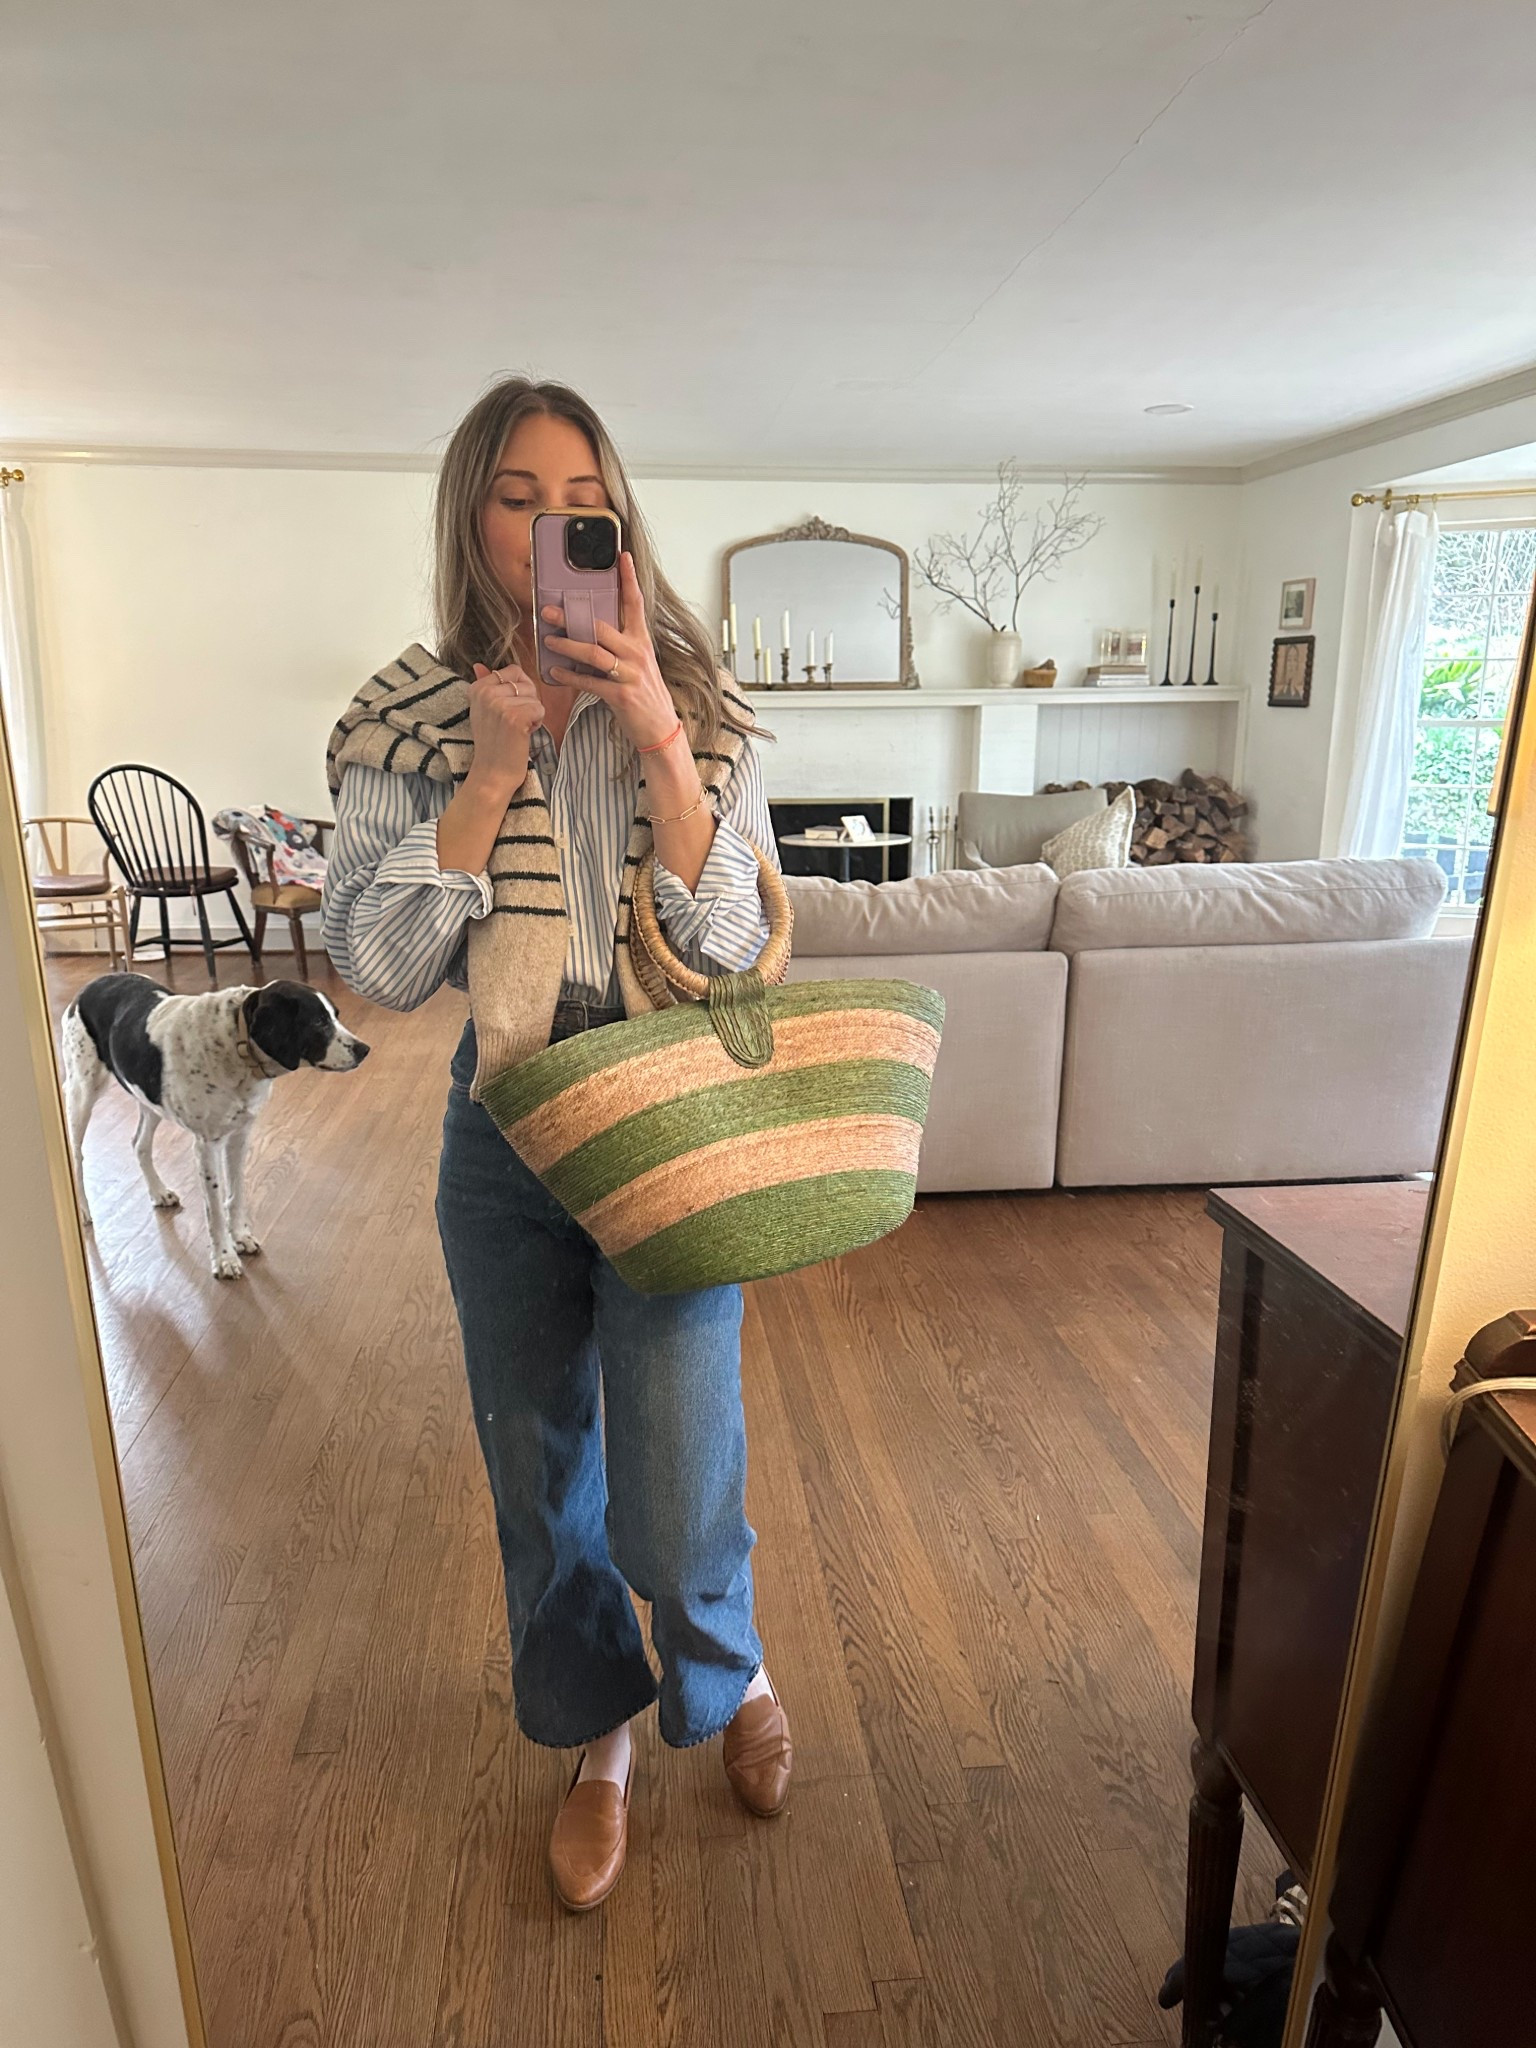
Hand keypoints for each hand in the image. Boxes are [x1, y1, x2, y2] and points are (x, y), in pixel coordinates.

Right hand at [464, 661, 543, 798]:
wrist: (491, 774)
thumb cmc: (493, 744)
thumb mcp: (483, 711)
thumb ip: (485, 685)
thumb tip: (479, 665)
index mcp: (478, 688)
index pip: (513, 671)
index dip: (520, 690)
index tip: (508, 710)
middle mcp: (486, 693)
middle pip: (525, 682)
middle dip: (527, 702)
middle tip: (513, 722)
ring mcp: (499, 704)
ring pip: (534, 697)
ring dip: (532, 715)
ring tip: (517, 730)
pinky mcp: (514, 716)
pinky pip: (539, 708)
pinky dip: (536, 723)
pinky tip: (523, 735)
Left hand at [540, 551, 679, 751]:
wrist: (661, 729)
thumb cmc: (646, 695)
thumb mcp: (638, 664)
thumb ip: (620, 645)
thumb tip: (591, 630)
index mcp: (641, 641)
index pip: (635, 603)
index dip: (629, 579)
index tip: (621, 556)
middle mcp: (637, 654)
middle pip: (601, 627)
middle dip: (572, 619)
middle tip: (548, 611)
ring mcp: (630, 675)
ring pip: (594, 653)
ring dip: (567, 647)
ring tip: (548, 641)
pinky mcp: (621, 696)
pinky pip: (590, 682)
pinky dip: (571, 677)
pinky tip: (555, 672)